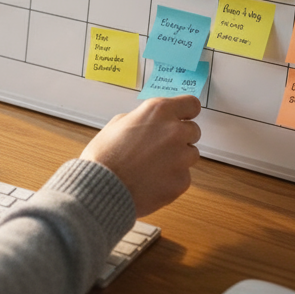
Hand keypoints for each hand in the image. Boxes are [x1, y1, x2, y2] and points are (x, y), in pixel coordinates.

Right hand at [80, 95, 200, 216]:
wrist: (100, 189)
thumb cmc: (104, 157)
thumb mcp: (117, 124)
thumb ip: (142, 120)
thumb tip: (150, 123)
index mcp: (158, 111)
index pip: (191, 104)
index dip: (186, 112)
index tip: (184, 117)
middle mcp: (174, 131)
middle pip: (193, 131)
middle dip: (181, 138)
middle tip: (160, 148)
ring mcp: (181, 157)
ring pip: (191, 155)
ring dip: (178, 159)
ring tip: (153, 167)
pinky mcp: (182, 181)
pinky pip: (184, 177)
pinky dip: (172, 180)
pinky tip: (152, 182)